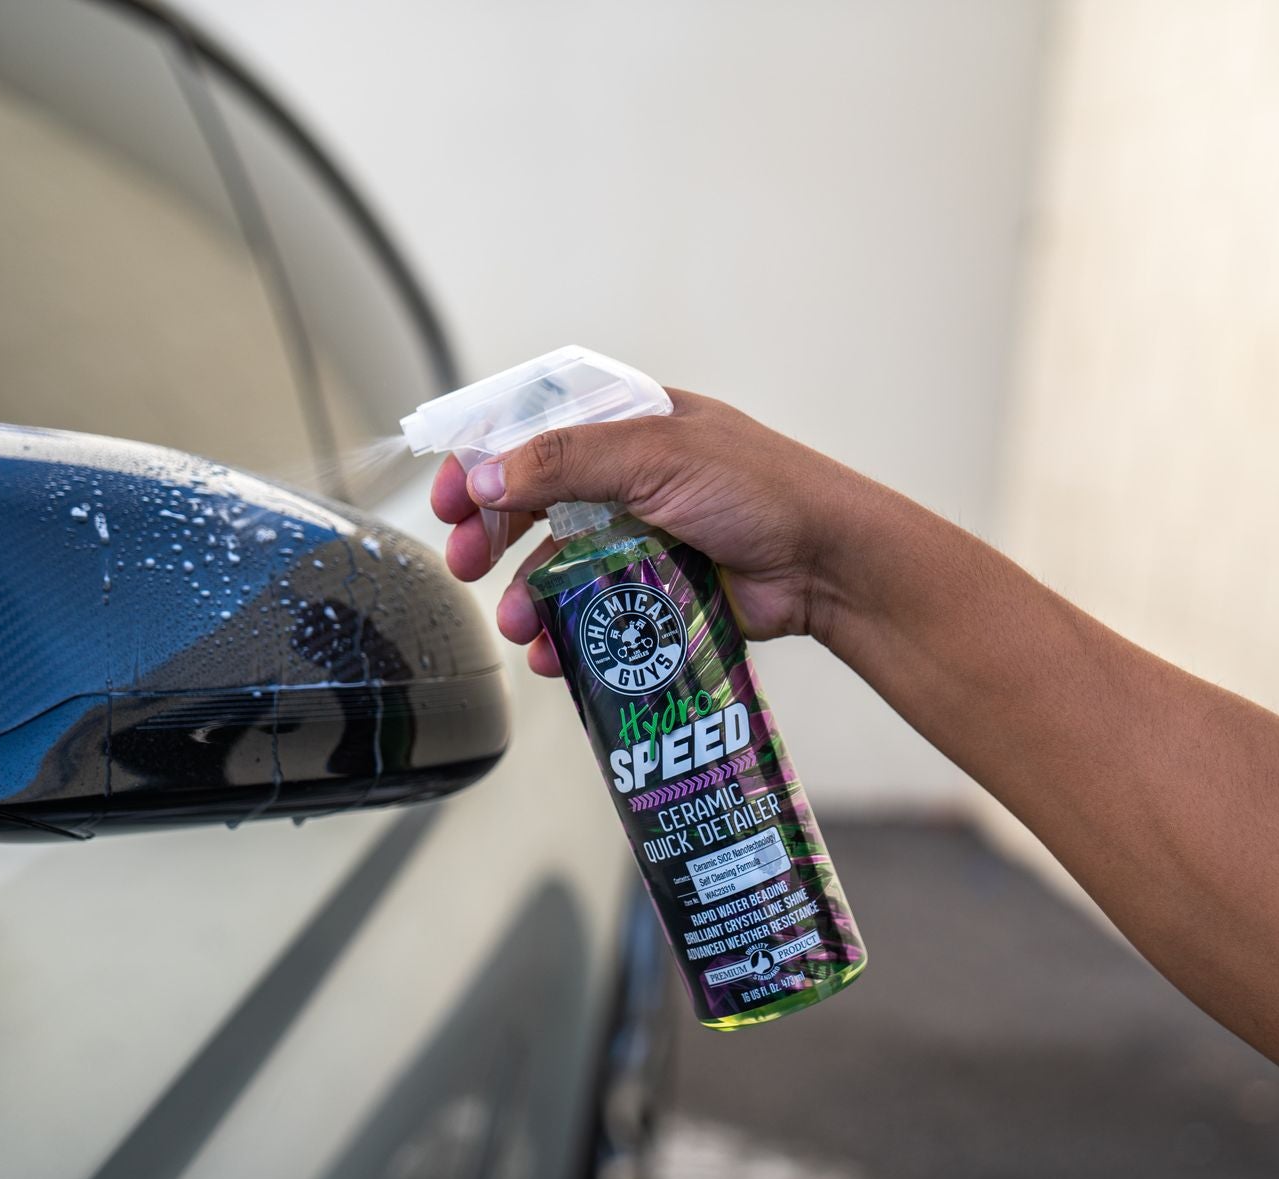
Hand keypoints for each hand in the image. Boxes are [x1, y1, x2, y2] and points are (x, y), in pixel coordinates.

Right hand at [429, 389, 887, 675]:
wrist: (828, 563)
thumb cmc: (762, 491)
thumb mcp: (654, 456)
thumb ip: (565, 462)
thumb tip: (485, 473)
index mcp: (630, 425)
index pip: (535, 429)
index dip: (484, 458)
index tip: (449, 496)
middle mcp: (632, 477)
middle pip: (535, 501)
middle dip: (493, 533)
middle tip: (467, 564)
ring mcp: (644, 535)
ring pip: (560, 565)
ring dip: (526, 593)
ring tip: (517, 624)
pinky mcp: (659, 592)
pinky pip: (595, 612)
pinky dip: (566, 633)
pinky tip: (553, 653)